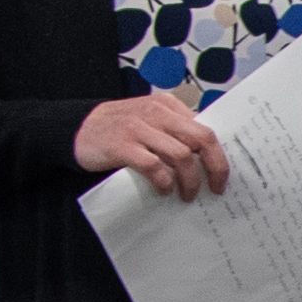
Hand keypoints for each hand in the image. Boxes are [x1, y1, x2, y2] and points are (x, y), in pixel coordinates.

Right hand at [76, 90, 228, 195]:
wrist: (77, 128)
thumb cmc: (120, 129)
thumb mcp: (150, 121)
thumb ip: (175, 131)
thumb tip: (208, 157)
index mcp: (168, 106)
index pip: (206, 127)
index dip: (220, 154)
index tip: (224, 175)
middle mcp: (157, 112)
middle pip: (201, 139)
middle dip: (215, 167)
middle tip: (215, 189)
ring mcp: (139, 128)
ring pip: (181, 155)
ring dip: (189, 181)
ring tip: (187, 196)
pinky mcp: (123, 146)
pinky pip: (154, 166)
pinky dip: (164, 182)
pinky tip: (164, 191)